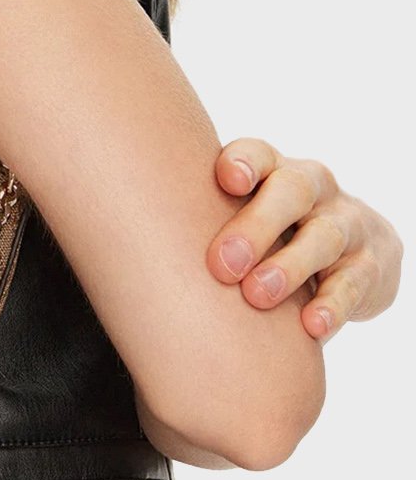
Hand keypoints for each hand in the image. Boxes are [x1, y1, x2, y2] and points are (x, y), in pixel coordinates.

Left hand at [208, 138, 403, 340]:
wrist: (346, 256)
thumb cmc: (265, 235)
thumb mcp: (233, 219)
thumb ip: (192, 220)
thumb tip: (109, 244)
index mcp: (271, 170)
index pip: (258, 153)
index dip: (242, 162)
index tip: (223, 179)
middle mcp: (311, 188)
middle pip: (292, 190)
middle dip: (257, 224)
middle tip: (222, 264)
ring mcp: (343, 223)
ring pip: (324, 235)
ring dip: (290, 265)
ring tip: (257, 295)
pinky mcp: (369, 264)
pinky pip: (354, 281)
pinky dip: (333, 304)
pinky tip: (311, 325)